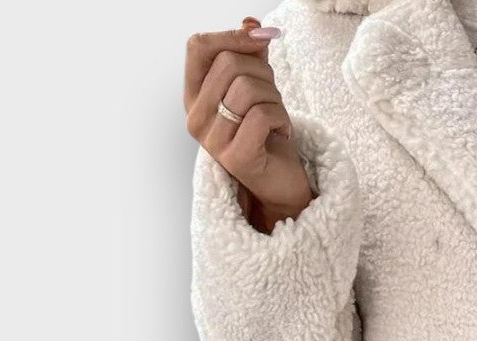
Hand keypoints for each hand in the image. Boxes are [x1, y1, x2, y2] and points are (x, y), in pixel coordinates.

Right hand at [184, 17, 312, 231]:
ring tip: (277, 119)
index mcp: (194, 96)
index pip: (198, 46)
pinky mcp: (237, 159)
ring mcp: (213, 141)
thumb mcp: (258, 88)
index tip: (262, 39)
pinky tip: (282, 134)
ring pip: (247, 88)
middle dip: (264, 74)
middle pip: (229, 64)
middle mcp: (196, 118)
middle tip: (274, 99)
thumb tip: (252, 22)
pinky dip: (282, 119)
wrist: (282, 182)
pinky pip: (262, 116)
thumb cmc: (267, 134)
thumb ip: (251, 55)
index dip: (233, 36)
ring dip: (275, 99)